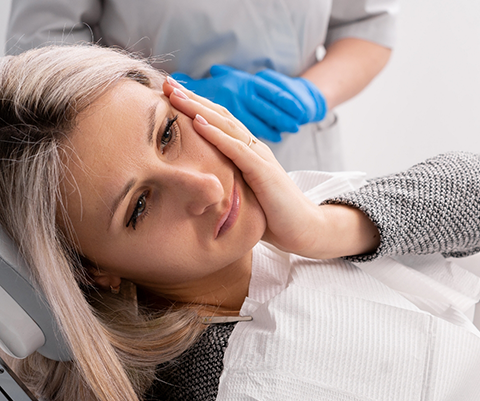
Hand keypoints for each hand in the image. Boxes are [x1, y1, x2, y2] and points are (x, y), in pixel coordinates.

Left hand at [163, 79, 378, 258]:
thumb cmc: (272, 217)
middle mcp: (254, 149)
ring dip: (198, 109)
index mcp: (247, 153)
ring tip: (175, 95)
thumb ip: (226, 184)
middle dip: (192, 98)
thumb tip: (199, 186)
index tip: (169, 95)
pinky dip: (216, 135)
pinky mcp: (264, 172)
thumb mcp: (242, 195)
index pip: (218, 123)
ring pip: (226, 126)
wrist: (303, 229)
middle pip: (220, 116)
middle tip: (166, 83)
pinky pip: (237, 149)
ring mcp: (260, 158)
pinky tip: (198, 123)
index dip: (195, 107)